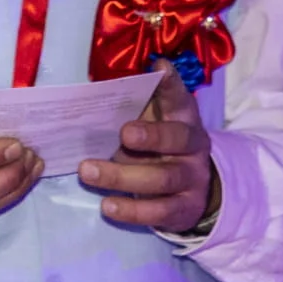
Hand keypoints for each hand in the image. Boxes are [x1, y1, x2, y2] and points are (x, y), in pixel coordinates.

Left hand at [77, 72, 219, 233]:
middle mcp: (193, 147)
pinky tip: (107, 206)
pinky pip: (159, 212)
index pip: (180, 98)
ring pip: (162, 179)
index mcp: (184, 119)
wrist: (194, 189)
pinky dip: (132, 210)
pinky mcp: (184, 210)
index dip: (171, 84)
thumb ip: (133, 110)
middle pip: (176, 139)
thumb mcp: (154, 124)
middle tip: (123, 133)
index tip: (159, 69)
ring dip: (122, 176)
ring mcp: (191, 180)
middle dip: (151, 136)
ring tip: (87, 172)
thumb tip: (93, 92)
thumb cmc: (160, 147)